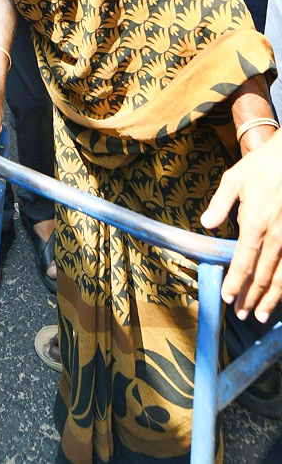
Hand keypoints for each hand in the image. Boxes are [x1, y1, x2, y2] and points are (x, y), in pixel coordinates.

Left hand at [201, 129, 281, 322]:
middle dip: (250, 297)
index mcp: (254, 223)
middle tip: (242, 315)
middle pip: (262, 276)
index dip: (235, 283)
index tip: (227, 298)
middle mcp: (275, 236)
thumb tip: (206, 224)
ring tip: (262, 315)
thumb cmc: (264, 165)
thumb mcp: (235, 179)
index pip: (243, 262)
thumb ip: (220, 204)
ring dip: (272, 298)